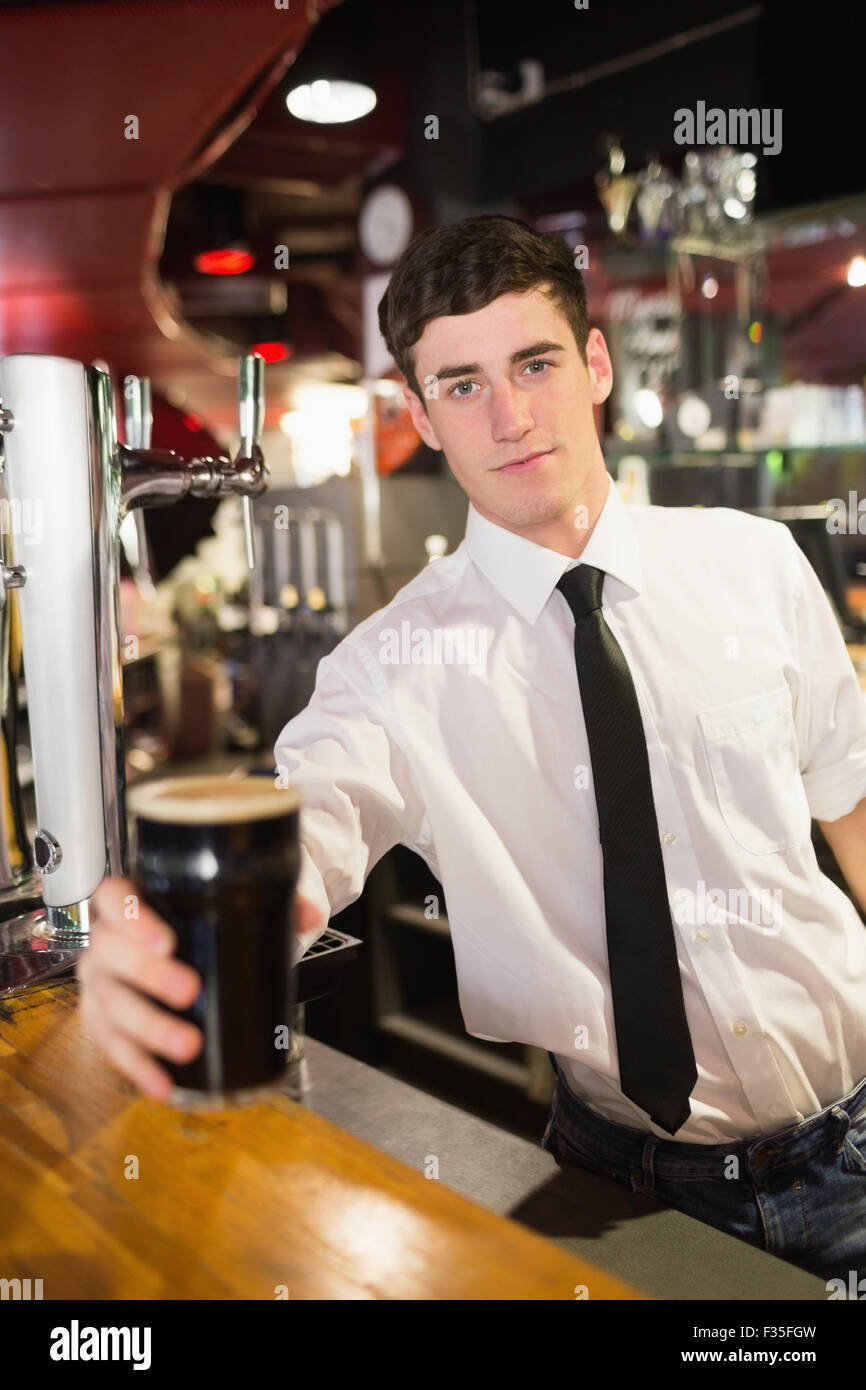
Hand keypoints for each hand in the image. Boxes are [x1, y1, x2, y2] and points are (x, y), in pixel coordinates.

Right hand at [77, 875, 322, 1103]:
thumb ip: (272, 903)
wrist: (176, 951)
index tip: (167, 941)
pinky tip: (163, 1084)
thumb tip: (310, 916)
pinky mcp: (105, 1024)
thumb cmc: (196, 924)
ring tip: (188, 1045)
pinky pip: (112, 1047)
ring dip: (148, 1028)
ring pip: (110, 1005)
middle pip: (110, 953)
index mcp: (130, 903)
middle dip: (148, 975)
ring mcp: (102, 984)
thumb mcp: (232, 904)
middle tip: (189, 991)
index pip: (113, 897)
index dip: (132, 918)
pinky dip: (138, 1067)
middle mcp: (107, 943)